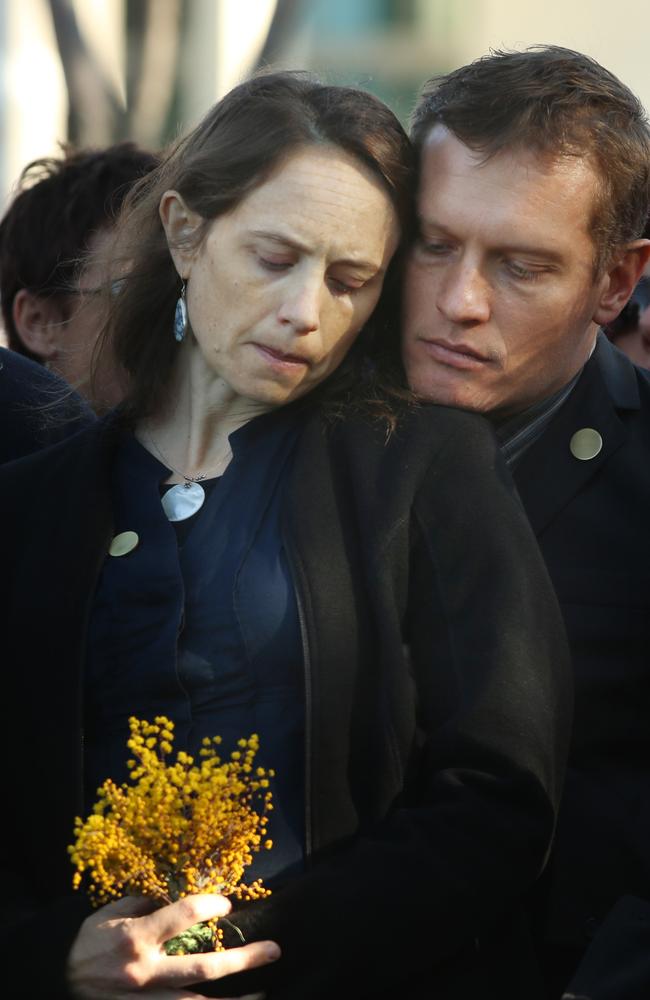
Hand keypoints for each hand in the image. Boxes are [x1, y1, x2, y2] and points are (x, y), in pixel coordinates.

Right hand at [66, 894, 279, 998]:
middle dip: (243, 959)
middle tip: (273, 950)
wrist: (55, 981)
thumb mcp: (110, 913)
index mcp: (137, 937)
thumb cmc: (86, 942)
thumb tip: (175, 898)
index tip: (227, 903)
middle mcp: (146, 972)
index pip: (184, 916)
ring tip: (263, 992)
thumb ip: (145, 905)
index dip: (211, 905)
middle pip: (204, 968)